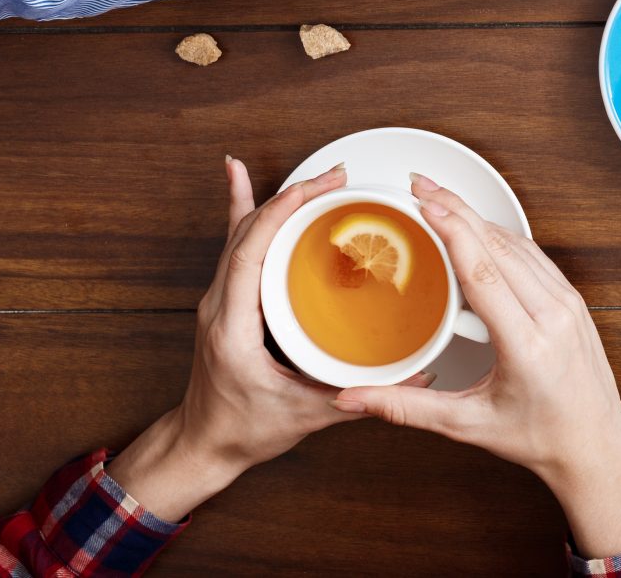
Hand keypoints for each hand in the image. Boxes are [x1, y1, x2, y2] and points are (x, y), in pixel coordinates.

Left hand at [110, 160, 417, 519]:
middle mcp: (219, 306)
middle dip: (291, 197)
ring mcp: (219, 299)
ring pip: (240, 233)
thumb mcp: (307, 415)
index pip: (249, 253)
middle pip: (247, 233)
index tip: (316, 189)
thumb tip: (417, 378)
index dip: (280, 212)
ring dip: (277, 201)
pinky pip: (235, 244)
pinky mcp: (226, 299)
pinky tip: (238, 175)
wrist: (203, 445)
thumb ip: (362, 396)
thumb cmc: (242, 431)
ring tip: (315, 178)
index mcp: (232, 328)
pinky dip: (240, 207)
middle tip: (335, 179)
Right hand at [335, 180, 620, 558]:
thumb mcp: (469, 425)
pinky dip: (501, 237)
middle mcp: (553, 315)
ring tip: (440, 200)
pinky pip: (535, 258)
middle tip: (420, 185)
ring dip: (478, 219)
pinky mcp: (573, 301)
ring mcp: (568, 304)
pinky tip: (477, 229)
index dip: (453, 232)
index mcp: (528, 343)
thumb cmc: (539, 437)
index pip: (484, 272)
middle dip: (457, 211)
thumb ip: (407, 408)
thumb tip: (353, 399)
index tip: (426, 203)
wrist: (595, 447)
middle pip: (499, 247)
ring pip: (519, 246)